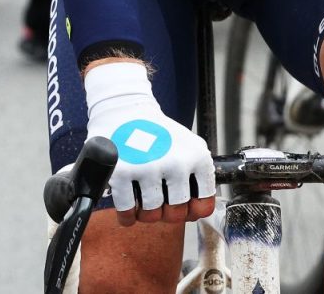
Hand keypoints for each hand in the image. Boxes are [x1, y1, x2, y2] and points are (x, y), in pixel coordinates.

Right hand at [84, 61, 214, 224]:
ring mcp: (148, 168)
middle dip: (165, 212)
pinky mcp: (122, 172)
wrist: (123, 108)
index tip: (179, 206)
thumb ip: (196, 177)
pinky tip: (127, 208)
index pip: (202, 207)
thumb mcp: (187, 147)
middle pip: (175, 214)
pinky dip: (127, 216)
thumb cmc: (156, 132)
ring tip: (140, 199)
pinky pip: (127, 211)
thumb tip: (195, 211)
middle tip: (156, 200)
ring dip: (144, 213)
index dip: (189, 211)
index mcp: (198, 158)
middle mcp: (176, 163)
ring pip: (151, 215)